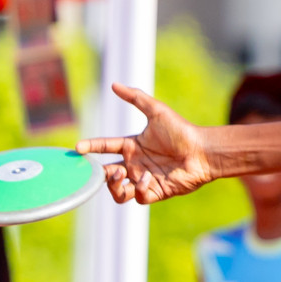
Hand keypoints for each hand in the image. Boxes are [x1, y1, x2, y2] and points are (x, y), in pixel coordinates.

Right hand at [77, 84, 214, 203]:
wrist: (202, 152)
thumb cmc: (182, 131)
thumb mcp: (156, 111)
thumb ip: (135, 98)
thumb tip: (114, 84)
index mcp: (132, 146)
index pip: (105, 147)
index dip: (90, 147)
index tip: (78, 148)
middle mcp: (135, 164)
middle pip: (105, 174)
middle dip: (99, 173)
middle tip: (107, 168)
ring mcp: (143, 179)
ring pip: (117, 191)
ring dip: (114, 186)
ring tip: (121, 174)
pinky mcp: (154, 192)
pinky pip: (137, 197)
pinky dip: (137, 190)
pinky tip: (147, 179)